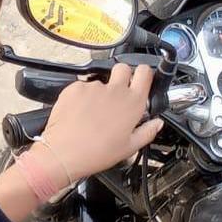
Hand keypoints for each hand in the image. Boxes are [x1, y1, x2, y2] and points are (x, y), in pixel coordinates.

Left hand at [34, 64, 162, 182]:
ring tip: (92, 113)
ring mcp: (94, 87)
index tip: (139, 79)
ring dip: (98, 92)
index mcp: (133, 102)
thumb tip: (157, 123)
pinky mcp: (75, 87)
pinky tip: (79, 113)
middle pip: (123, 68)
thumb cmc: (96, 153)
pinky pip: (81, 87)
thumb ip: (147, 131)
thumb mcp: (129, 148)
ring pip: (100, 81)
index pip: (145, 72)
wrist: (64, 153)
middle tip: (116, 94)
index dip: (143, 74)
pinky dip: (81, 96)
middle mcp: (115, 90)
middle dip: (122, 76)